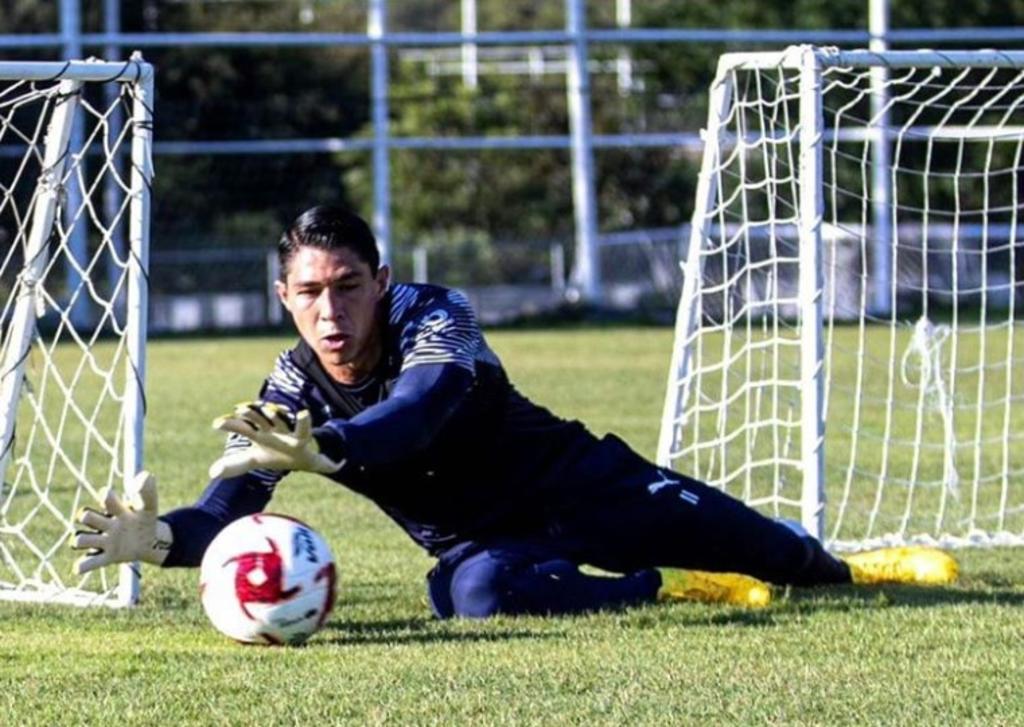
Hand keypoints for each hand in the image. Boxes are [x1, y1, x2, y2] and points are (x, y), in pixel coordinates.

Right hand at [71, 471, 172, 574]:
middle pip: (84, 516)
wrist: (149, 540)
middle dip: (87, 517)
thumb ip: (148, 493)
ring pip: (79, 539)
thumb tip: (146, 475)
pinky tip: (80, 567)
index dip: (106, 497)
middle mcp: (105, 524)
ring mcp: (104, 541)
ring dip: (82, 540)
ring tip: (97, 542)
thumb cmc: (145, 519)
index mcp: (116, 509)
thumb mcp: (149, 507)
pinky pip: (87, 564)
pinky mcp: (106, 557)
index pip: (105, 498)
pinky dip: (82, 566)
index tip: (109, 496)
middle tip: (103, 521)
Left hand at [209, 402, 344, 478]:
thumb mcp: (254, 460)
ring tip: (268, 410)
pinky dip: (304, 422)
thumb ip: (234, 464)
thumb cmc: (274, 453)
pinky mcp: (301, 438)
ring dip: (274, 414)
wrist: (300, 457)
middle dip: (251, 414)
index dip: (230, 424)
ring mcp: (286, 431)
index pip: (241, 426)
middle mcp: (270, 428)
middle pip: (258, 419)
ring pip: (279, 420)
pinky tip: (303, 414)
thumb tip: (211, 473)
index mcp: (257, 434)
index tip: (216, 424)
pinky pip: (303, 429)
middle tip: (241, 409)